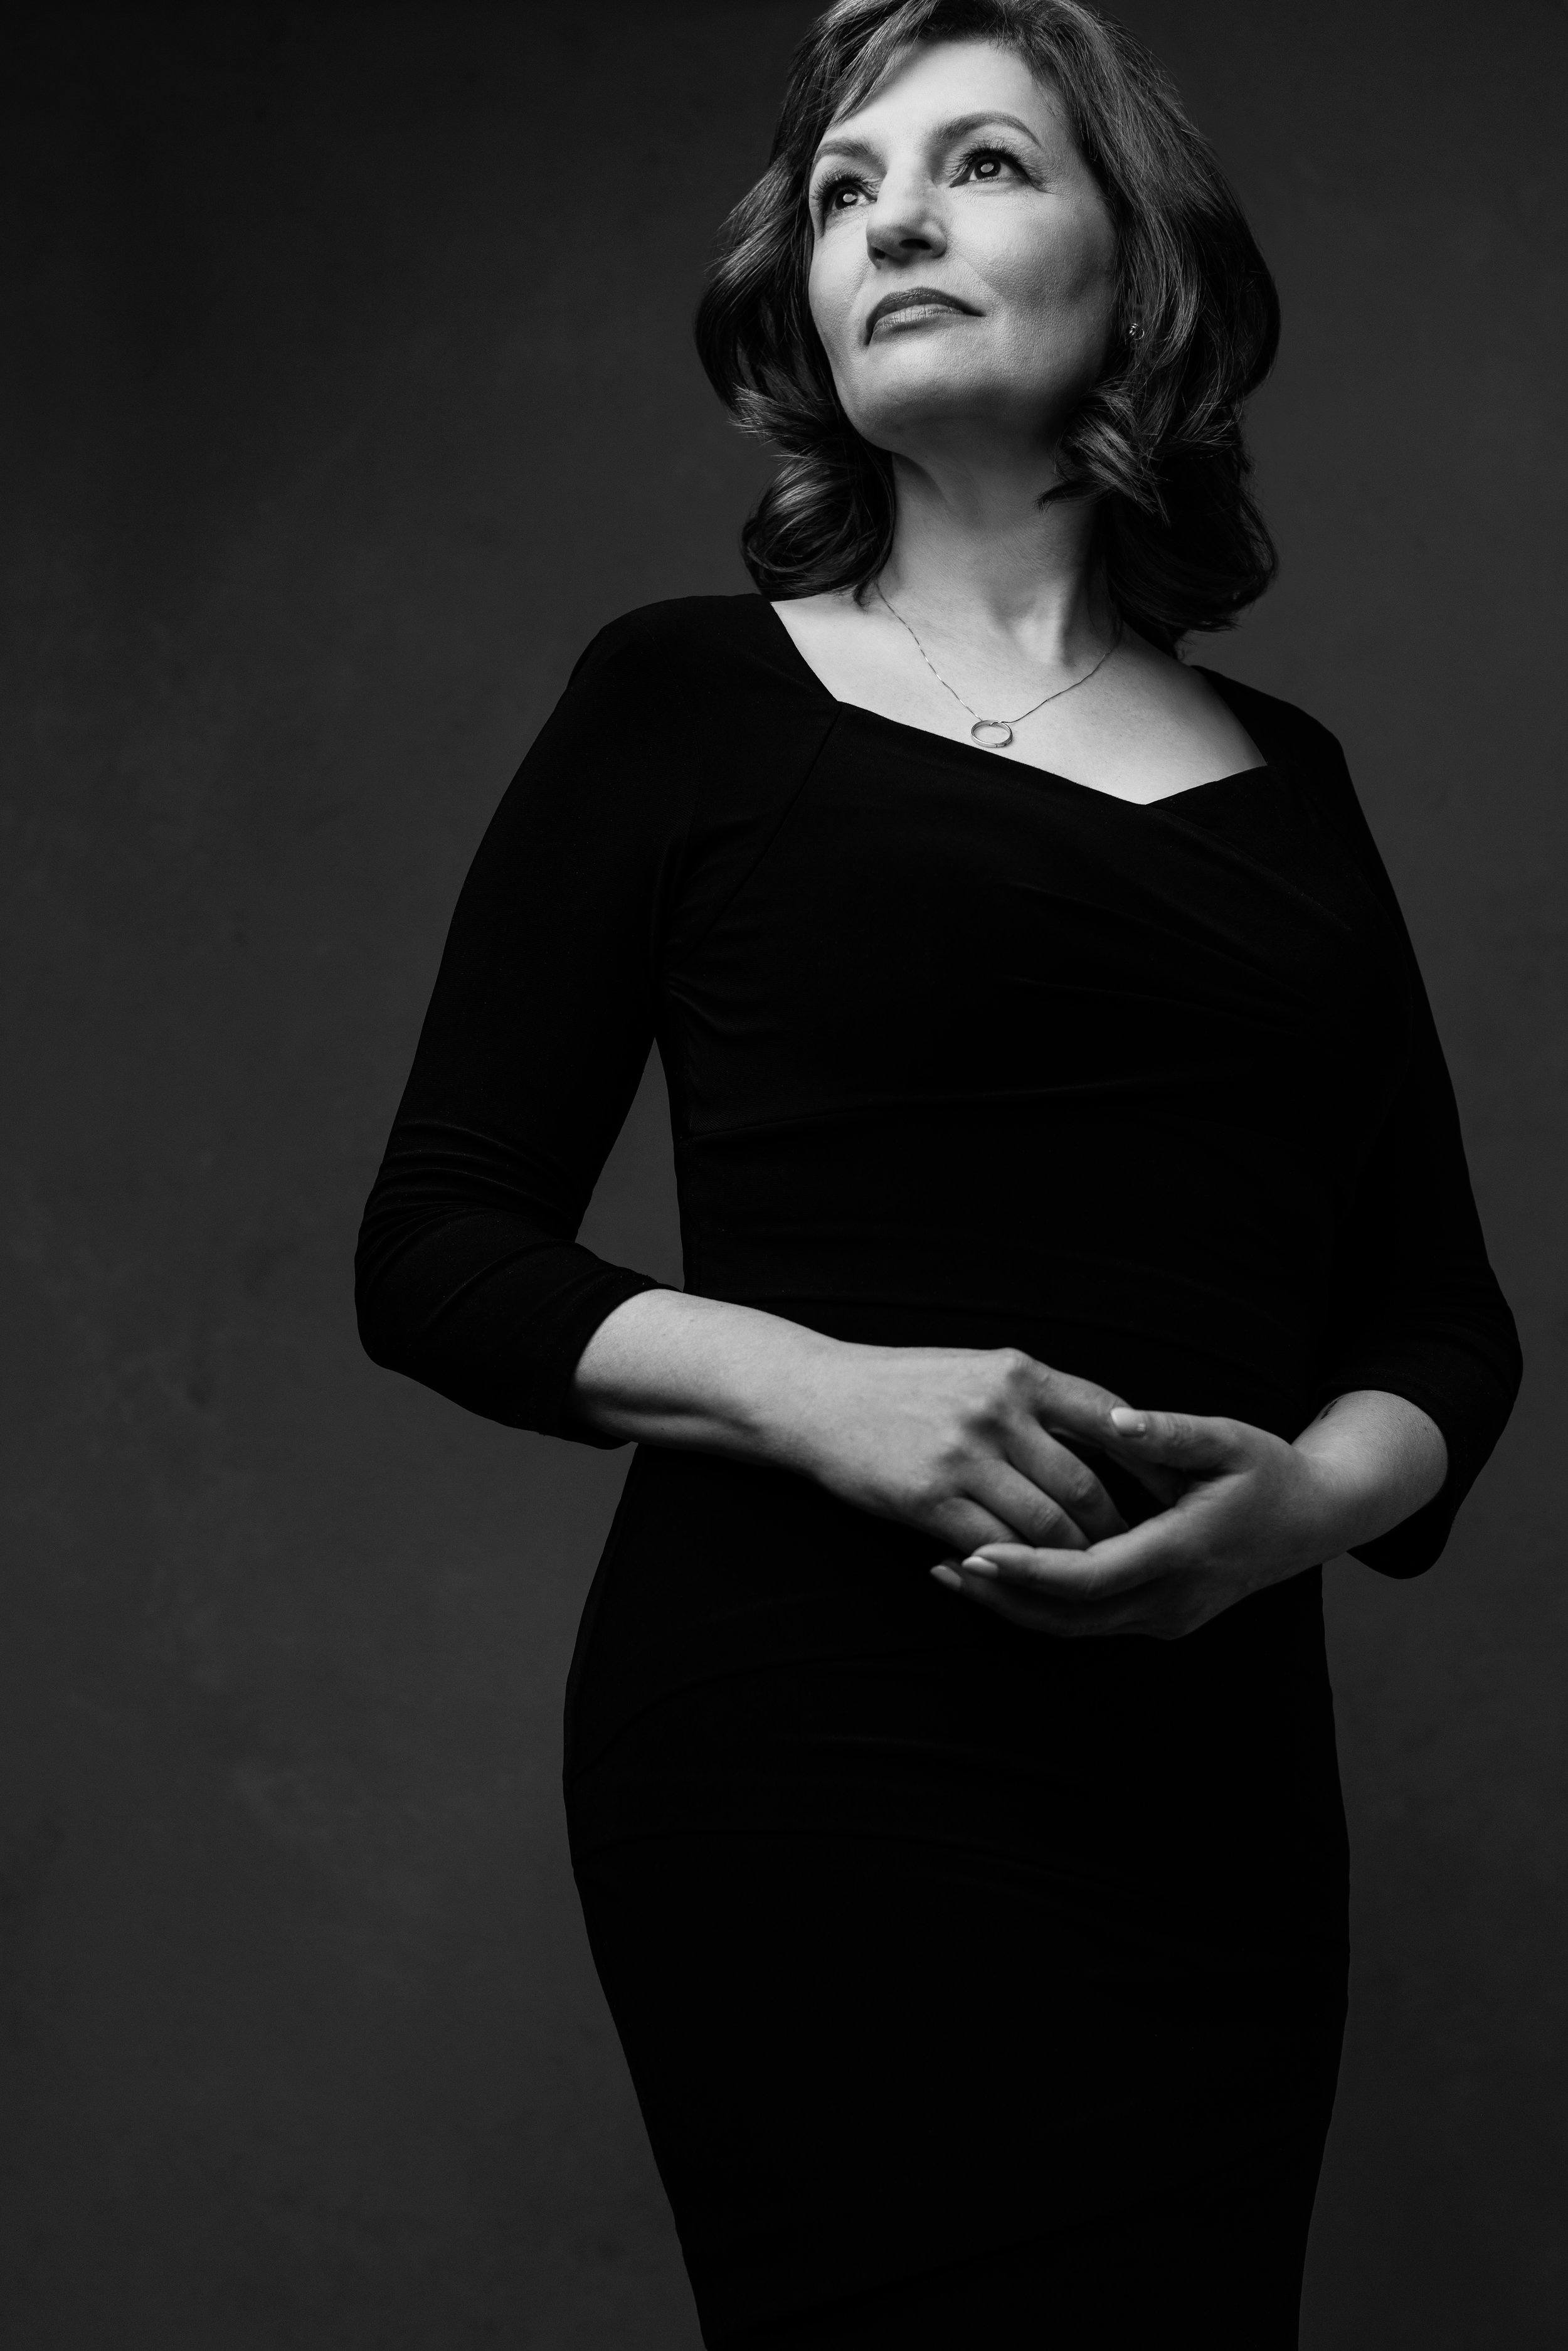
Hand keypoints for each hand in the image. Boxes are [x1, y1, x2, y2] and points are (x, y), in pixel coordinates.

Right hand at [778, 1344, 1178, 1559]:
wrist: (813, 1397)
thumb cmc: (900, 1386)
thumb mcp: (976, 1370)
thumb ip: (1036, 1399)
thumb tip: (1107, 1437)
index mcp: (1017, 1372)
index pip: (1109, 1416)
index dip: (1150, 1459)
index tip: (1176, 1491)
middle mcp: (996, 1410)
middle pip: (1086, 1485)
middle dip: (1119, 1528)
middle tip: (1141, 1555)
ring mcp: (962, 1456)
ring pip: (1047, 1527)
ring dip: (1074, 1560)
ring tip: (1091, 1578)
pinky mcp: (929, 1499)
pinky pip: (995, 1547)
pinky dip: (1016, 1569)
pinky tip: (1024, 1579)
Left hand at [931, 1404, 1373, 1639]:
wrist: (1315, 1520)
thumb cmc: (1266, 1469)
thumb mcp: (1227, 1439)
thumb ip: (1168, 1432)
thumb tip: (1115, 1417)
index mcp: (1186, 1551)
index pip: (1092, 1576)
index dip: (1031, 1569)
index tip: (976, 1549)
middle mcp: (1174, 1600)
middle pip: (1071, 1617)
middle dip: (1003, 1598)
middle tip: (941, 1566)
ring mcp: (1168, 1619)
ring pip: (1076, 1629)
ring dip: (1014, 1607)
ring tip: (951, 1574)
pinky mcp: (1161, 1620)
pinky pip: (1090, 1622)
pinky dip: (1042, 1606)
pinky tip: (999, 1578)